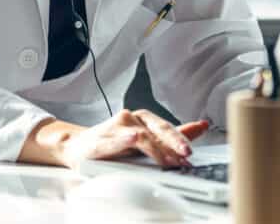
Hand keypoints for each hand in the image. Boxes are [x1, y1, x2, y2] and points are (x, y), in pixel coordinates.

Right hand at [59, 109, 209, 168]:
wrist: (78, 147)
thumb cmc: (113, 143)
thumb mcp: (145, 139)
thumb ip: (171, 135)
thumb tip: (201, 126)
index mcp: (144, 119)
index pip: (167, 128)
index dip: (182, 138)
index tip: (192, 150)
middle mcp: (132, 119)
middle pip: (157, 129)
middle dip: (174, 142)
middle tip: (186, 154)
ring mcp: (116, 127)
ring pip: (140, 137)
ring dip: (155, 150)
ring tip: (167, 159)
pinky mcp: (100, 139)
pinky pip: (114, 140)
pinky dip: (124, 139)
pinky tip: (132, 138)